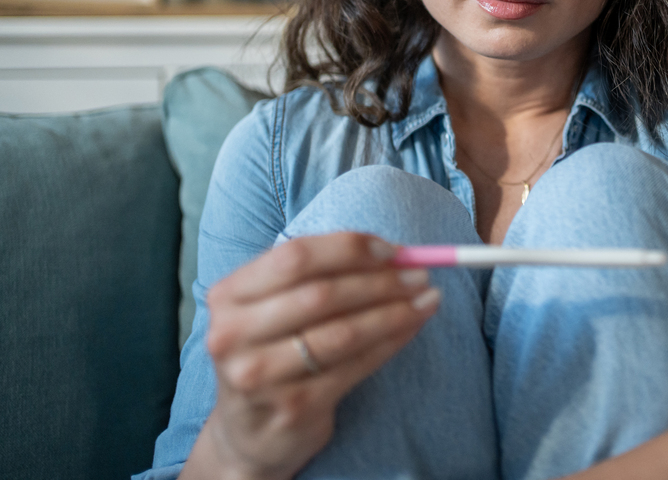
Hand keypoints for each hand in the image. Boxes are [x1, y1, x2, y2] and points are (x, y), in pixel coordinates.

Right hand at [181, 232, 439, 479]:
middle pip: (320, 295)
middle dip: (380, 281)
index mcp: (228, 296)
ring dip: (394, 312)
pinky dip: (391, 342)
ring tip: (427, 299)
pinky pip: (356, 366)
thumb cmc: (274, 351)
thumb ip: (321, 275)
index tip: (391, 250)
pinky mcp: (293, 406)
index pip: (295, 257)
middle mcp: (233, 335)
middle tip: (420, 275)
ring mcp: (259, 375)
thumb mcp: (276, 308)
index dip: (349, 249)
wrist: (251, 431)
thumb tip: (395, 253)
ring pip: (342, 333)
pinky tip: (412, 327)